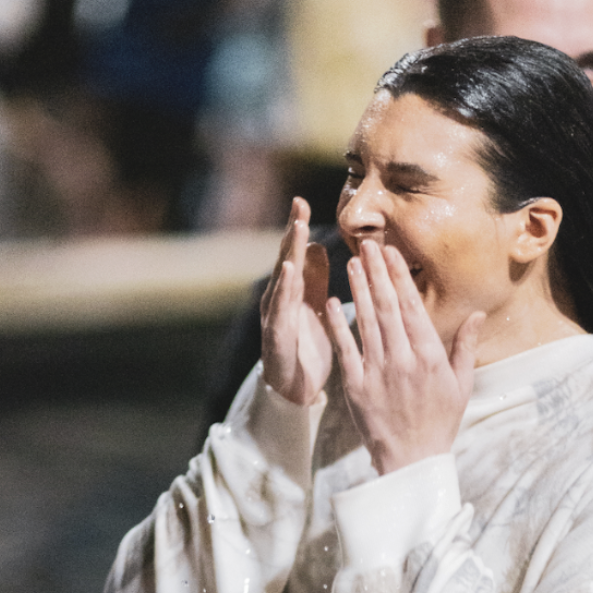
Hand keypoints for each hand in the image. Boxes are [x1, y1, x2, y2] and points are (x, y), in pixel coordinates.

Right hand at [260, 197, 331, 405]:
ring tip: (297, 228)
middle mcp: (280, 299)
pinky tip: (290, 271)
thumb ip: (315, 279)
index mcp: (293, 292)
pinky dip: (284, 289)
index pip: (296, 254)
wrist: (295, 390)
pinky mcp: (276, 335)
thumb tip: (317, 246)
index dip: (299, 228)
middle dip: (292, 231)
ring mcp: (275, 316)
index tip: (304, 202)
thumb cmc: (306, 347)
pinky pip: (280, 308)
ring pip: (283, 279)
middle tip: (299, 203)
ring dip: (289, 253)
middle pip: (287, 259)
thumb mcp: (315, 307)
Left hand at [326, 240, 484, 474]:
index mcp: (429, 357)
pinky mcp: (356, 386)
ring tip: (351, 263)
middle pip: (388, 307)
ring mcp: (378, 372)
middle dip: (377, 273)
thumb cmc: (440, 422)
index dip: (401, 277)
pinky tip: (331, 302)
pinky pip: (345, 349)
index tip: (392, 253)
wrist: (412, 461)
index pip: (413, 307)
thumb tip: (477, 314)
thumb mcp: (461, 385)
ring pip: (366, 322)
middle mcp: (403, 360)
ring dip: (358, 290)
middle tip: (368, 244)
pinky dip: (337, 325)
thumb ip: (464, 346)